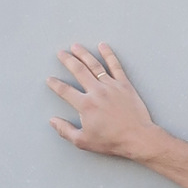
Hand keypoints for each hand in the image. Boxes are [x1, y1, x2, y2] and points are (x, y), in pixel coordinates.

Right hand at [47, 43, 160, 160]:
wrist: (137, 137)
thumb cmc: (112, 141)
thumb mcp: (83, 141)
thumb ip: (65, 130)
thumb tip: (53, 121)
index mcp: (85, 105)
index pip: (65, 91)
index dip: (55, 84)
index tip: (50, 79)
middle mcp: (97, 91)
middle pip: (78, 71)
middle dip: (67, 60)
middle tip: (60, 53)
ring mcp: (111, 86)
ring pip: (94, 65)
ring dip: (84, 54)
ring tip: (76, 46)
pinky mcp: (124, 84)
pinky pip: (115, 65)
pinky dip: (108, 54)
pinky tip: (103, 46)